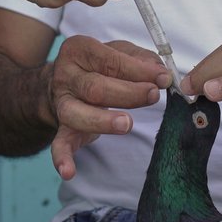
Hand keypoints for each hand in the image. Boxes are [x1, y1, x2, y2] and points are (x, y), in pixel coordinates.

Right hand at [46, 36, 170, 179]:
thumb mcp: (119, 51)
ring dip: (103, 121)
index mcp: (78, 50)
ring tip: (127, 124)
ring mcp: (62, 103)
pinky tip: (69, 172)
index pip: (109, 60)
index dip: (138, 70)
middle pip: (95, 87)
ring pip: (78, 113)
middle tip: (153, 96)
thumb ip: (141, 58)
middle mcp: (66, 76)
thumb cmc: (99, 65)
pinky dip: (62, 159)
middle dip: (128, 93)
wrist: (65, 82)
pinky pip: (59, 144)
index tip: (162, 78)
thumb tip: (160, 72)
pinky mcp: (62, 128)